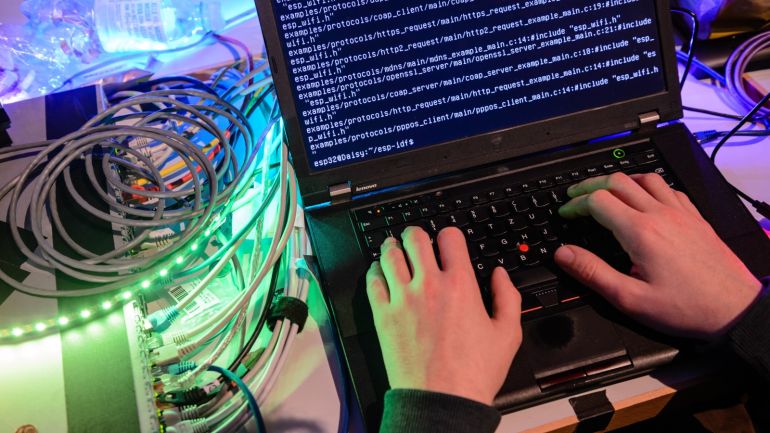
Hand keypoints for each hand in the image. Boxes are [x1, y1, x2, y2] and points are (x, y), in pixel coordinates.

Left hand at [366, 226, 521, 404]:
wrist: (441, 401)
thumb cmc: (472, 373)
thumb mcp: (507, 334)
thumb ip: (507, 297)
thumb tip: (500, 275)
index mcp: (460, 285)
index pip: (450, 237)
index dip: (450, 235)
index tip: (448, 241)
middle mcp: (429, 285)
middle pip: (414, 238)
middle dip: (416, 234)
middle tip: (416, 240)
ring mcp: (402, 299)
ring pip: (389, 254)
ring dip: (392, 247)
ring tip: (395, 249)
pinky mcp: (382, 316)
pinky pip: (372, 280)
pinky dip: (375, 271)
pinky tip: (380, 272)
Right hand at [555, 172, 762, 339]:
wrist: (735, 309)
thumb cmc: (686, 307)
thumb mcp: (630, 298)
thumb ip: (593, 273)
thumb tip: (564, 254)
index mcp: (640, 232)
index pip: (598, 201)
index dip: (575, 204)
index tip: (565, 213)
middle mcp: (660, 215)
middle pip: (618, 181)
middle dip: (591, 185)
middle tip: (575, 195)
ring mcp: (681, 213)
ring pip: (645, 179)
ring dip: (620, 180)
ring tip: (606, 190)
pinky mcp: (696, 218)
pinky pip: (670, 189)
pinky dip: (649, 187)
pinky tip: (646, 197)